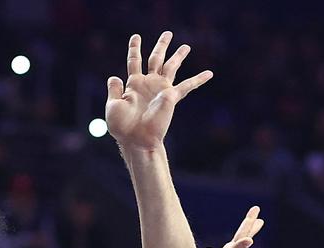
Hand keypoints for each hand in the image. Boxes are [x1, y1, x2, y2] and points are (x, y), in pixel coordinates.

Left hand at [105, 31, 212, 152]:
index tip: (136, 36)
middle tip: (168, 33)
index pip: (135, 61)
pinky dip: (199, 79)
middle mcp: (149, 84)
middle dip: (162, 45)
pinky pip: (188, 85)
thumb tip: (114, 76)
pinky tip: (209, 73)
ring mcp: (161, 89)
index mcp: (134, 84)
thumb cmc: (123, 126)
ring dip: (178, 55)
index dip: (135, 48)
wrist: (135, 139)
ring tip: (186, 46)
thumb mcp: (113, 106)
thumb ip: (114, 90)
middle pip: (156, 58)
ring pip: (171, 66)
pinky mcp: (171, 96)